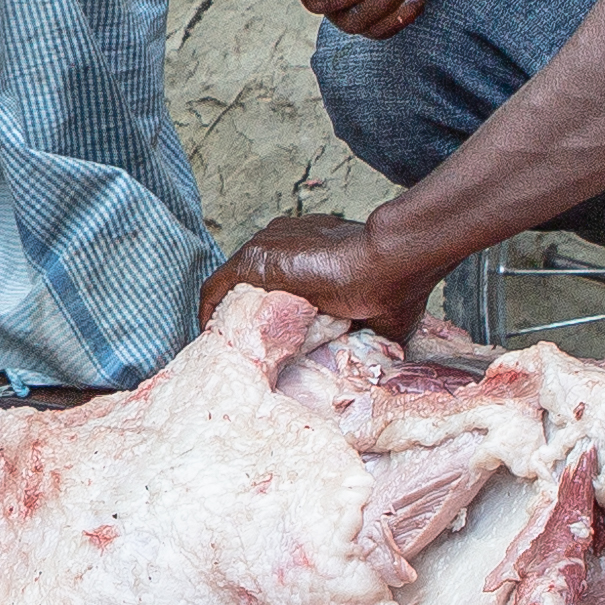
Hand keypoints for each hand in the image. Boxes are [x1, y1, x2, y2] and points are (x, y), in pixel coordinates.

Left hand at [203, 209, 440, 341]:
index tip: (272, 337)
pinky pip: (217, 288)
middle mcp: (289, 241)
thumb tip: (370, 363)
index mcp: (316, 251)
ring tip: (229, 346)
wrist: (392, 261)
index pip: (282, 279)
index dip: (272, 308)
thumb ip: (361, 333)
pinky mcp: (256, 258)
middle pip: (254, 281)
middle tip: (248, 347)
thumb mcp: (376, 318)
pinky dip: (210, 311)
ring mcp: (271, 245)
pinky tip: (211, 336)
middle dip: (248, 314)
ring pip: (235, 285)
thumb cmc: (395, 288)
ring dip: (231, 314)